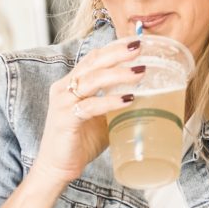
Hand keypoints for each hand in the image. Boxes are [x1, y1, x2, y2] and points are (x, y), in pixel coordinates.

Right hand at [31, 38, 146, 187]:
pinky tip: (128, 99)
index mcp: (73, 83)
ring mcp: (63, 101)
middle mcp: (65, 87)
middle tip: (140, 46)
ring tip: (140, 72)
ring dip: (118, 74)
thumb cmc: (80, 141)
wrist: (58, 167)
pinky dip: (110, 101)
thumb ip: (118, 103)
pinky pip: (90, 106)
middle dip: (118, 52)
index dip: (115, 48)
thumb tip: (150, 97)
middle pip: (94, 61)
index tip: (137, 40)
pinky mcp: (64, 118)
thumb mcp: (104, 116)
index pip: (95, 57)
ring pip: (92, 79)